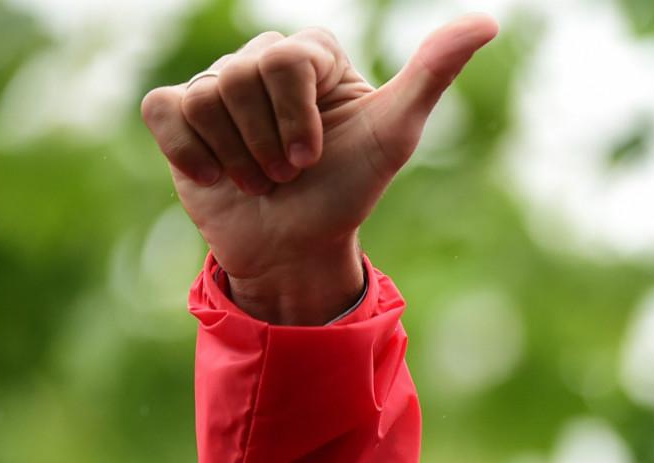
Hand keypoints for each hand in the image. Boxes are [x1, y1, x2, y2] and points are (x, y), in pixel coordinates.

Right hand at [140, 16, 497, 322]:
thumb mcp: (394, 134)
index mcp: (311, 53)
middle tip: (288, 174)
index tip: (315, 157)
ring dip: (236, 158)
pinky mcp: (178, 114)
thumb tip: (487, 22)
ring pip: (204, 99)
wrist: (297, 248)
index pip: (285, 59)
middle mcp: (261, 59)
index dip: (296, 120)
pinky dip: (190, 153)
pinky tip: (215, 177)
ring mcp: (216, 85)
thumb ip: (433, 74)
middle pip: (240, 78)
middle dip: (266, 144)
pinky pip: (166, 111)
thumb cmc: (348, 189)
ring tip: (260, 180)